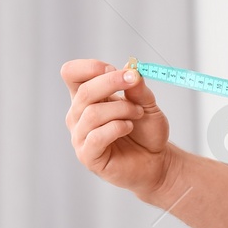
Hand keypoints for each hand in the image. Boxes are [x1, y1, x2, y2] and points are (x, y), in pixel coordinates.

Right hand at [62, 58, 179, 199]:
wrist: (156, 160)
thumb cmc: (146, 131)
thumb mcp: (146, 103)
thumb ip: (137, 87)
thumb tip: (130, 67)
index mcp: (87, 98)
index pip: (71, 73)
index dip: (89, 67)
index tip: (113, 68)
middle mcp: (78, 115)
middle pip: (83, 91)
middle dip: (112, 82)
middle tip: (133, 80)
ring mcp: (80, 136)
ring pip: (92, 113)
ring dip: (121, 109)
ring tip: (137, 113)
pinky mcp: (88, 155)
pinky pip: (96, 136)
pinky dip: (117, 127)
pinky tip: (128, 127)